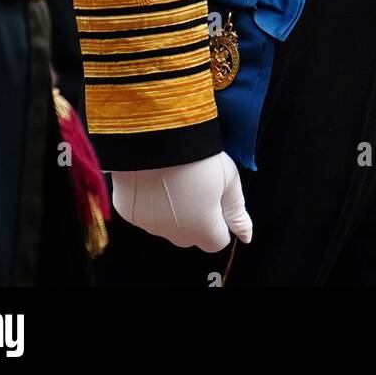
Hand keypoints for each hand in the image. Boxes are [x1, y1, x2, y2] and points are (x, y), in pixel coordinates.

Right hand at [111, 153, 251, 250]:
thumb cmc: (196, 154)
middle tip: (196, 183)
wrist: (155, 134)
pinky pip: (144, 213)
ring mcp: (148, 224)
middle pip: (190, 235)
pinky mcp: (129, 211)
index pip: (217, 240)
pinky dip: (150, 200)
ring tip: (175, 175)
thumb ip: (237, 211)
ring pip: (166, 225)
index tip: (217, 196)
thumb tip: (246, 235)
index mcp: (201, 229)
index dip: (220, 220)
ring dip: (172, 209)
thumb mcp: (228, 178)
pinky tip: (154, 177)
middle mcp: (173, 233)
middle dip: (196, 217)